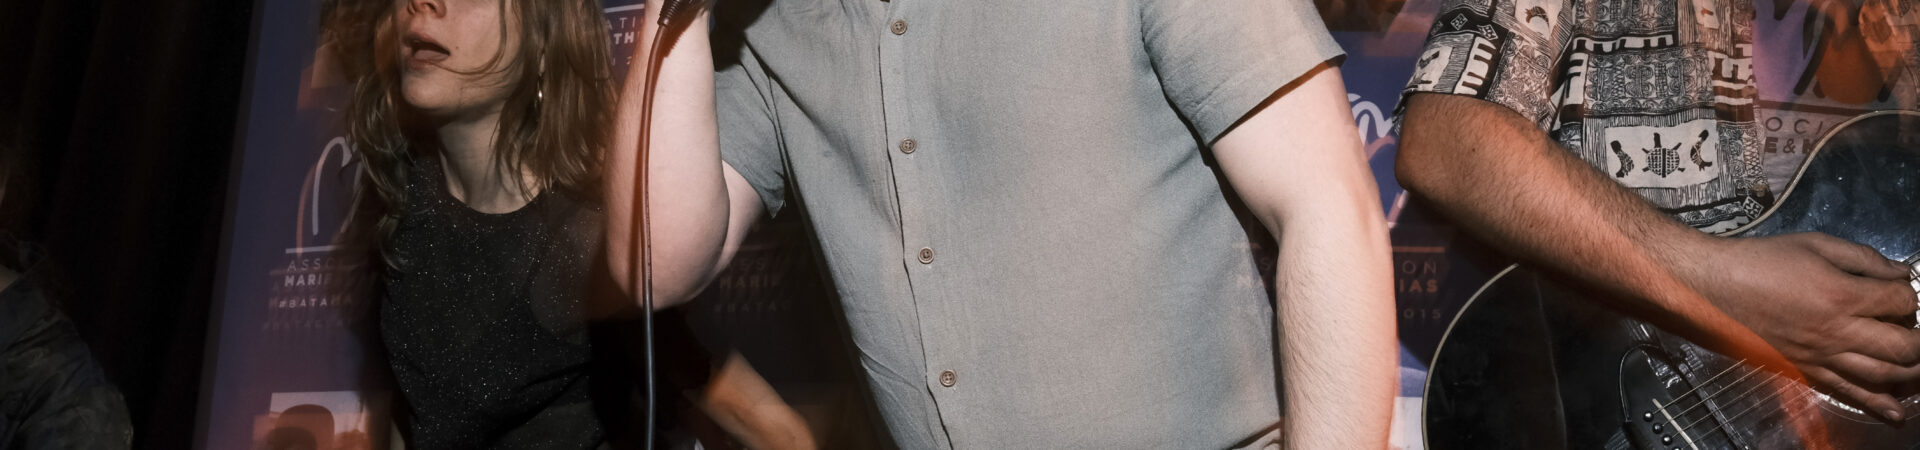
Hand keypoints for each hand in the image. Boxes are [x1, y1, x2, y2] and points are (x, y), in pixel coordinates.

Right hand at [1682, 233, 1919, 422]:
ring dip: (1910, 371)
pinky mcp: (1806, 371)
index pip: (1901, 301)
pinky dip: (1878, 405)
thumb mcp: (1814, 244)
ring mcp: (1822, 356)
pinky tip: (1897, 412)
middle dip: (1919, 338)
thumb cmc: (1759, 261)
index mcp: (1842, 294)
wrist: (1711, 288)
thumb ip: (1863, 258)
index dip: (1907, 293)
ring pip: (1884, 375)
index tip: (1897, 288)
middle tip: (1913, 329)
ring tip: (1916, 364)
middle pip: (1904, 346)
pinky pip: (1849, 393)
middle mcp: (1838, 332)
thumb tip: (1900, 274)